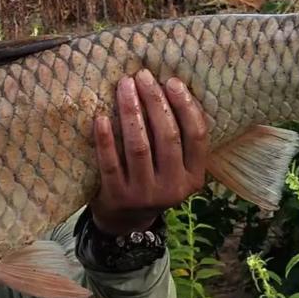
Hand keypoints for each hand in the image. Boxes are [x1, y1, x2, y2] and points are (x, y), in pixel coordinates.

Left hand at [89, 69, 208, 235]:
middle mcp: (173, 188)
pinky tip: (101, 117)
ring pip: (139, 146)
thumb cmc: (151, 180)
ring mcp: (144, 194)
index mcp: (194, 178)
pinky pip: (110, 162)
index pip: (197, 136)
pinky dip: (105, 138)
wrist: (124, 221)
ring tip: (124, 86)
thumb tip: (167, 87)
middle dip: (155, 102)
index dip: (186, 106)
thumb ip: (176, 139)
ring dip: (131, 112)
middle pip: (167, 136)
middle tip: (142, 76)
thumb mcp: (173, 168)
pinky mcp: (118, 196)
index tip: (172, 81)